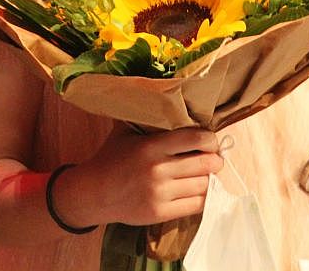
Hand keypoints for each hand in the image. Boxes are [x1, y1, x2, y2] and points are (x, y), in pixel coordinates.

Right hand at [57, 126, 222, 227]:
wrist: (93, 192)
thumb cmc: (112, 157)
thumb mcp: (126, 131)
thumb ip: (148, 117)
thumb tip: (169, 95)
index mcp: (151, 146)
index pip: (196, 139)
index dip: (211, 140)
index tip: (211, 141)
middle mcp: (157, 170)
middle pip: (205, 164)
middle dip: (215, 160)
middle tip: (214, 158)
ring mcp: (159, 194)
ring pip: (203, 185)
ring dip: (208, 179)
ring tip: (204, 174)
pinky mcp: (160, 213)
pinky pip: (196, 206)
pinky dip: (202, 198)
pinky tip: (196, 191)